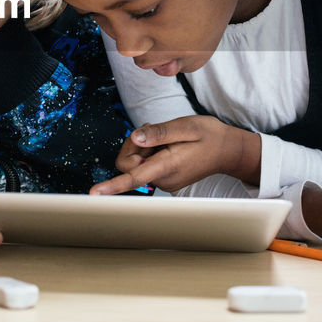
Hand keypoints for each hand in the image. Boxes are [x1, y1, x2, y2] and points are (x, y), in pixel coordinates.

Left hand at [89, 116, 261, 194]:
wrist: (227, 151)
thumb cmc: (208, 135)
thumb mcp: (185, 126)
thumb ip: (159, 133)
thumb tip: (135, 137)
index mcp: (167, 165)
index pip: (133, 177)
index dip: (112, 185)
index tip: (94, 194)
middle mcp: (163, 179)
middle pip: (128, 164)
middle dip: (133, 145)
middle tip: (151, 129)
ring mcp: (164, 181)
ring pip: (135, 164)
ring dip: (143, 147)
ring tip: (164, 137)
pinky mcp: (164, 179)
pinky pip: (144, 166)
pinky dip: (149, 152)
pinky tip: (166, 145)